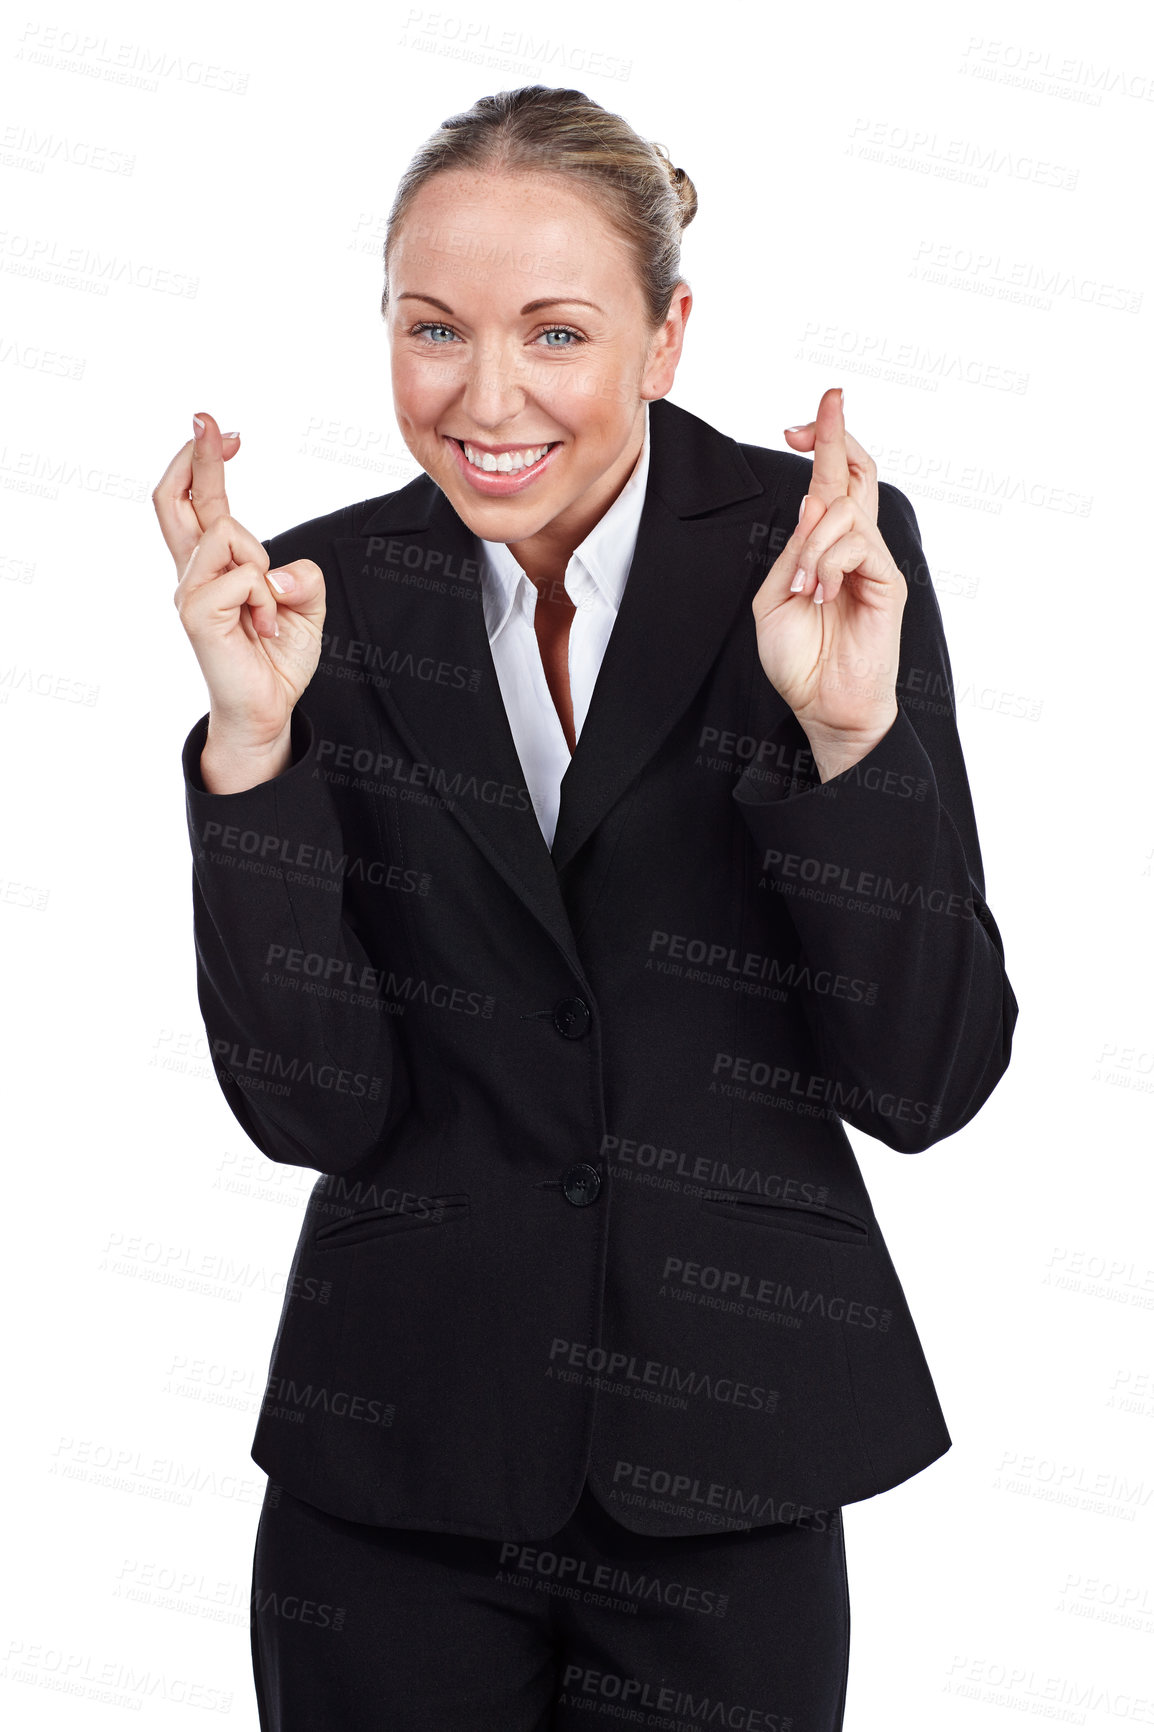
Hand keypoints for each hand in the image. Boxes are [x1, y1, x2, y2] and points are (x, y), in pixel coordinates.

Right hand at [153, 411, 326, 756]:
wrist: (269, 709)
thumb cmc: (278, 657)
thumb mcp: (305, 606)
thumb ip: (302, 575)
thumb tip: (277, 569)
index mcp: (213, 566)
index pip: (197, 503)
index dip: (203, 461)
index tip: (220, 428)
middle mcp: (192, 573)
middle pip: (176, 500)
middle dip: (195, 454)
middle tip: (210, 420)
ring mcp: (189, 592)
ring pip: (229, 532)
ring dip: (262, 563)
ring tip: (267, 610)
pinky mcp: (197, 613)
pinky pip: (244, 574)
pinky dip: (266, 597)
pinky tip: (263, 626)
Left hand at [751, 387, 906, 775]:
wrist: (824, 708)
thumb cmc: (800, 661)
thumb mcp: (774, 600)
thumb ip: (791, 552)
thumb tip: (813, 506)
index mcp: (826, 548)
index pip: (832, 482)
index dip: (824, 442)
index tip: (806, 416)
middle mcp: (855, 547)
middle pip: (856, 472)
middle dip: (836, 434)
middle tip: (823, 406)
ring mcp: (874, 562)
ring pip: (844, 511)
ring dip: (811, 543)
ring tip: (802, 588)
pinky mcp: (887, 583)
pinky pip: (857, 546)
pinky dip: (828, 563)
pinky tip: (820, 593)